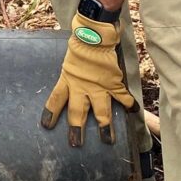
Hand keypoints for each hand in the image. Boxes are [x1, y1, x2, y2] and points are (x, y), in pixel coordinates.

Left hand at [41, 12, 135, 146]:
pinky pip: (122, 97)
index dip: (51, 113)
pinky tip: (133, 112)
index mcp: (67, 81)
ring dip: (104, 126)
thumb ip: (71, 76)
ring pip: (100, 111)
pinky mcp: (113, 83)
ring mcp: (98, 87)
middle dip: (76, 129)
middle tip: (76, 144)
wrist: (94, 36)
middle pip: (77, 112)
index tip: (47, 126)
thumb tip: (71, 81)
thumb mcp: (70, 64)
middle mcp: (81, 88)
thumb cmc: (80, 47)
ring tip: (108, 141)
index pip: (56, 99)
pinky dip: (128, 104)